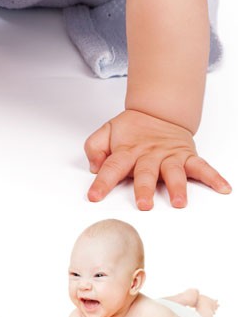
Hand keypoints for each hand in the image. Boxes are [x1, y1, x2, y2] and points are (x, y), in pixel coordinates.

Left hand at [84, 108, 230, 208]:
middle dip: (144, 189)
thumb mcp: (108, 132)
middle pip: (146, 173)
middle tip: (144, 204)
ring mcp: (170, 156)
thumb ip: (95, 147)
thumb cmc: (133, 129)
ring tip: (179, 202)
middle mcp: (149, 155)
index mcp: (128, 151)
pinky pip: (202, 167)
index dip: (102, 182)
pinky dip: (214, 177)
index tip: (94, 197)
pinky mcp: (187, 157)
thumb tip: (94, 165)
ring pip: (174, 172)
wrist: (159, 111)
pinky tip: (223, 188)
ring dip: (177, 187)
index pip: (112, 167)